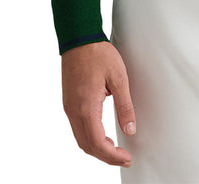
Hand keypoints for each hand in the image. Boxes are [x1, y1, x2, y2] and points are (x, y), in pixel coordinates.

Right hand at [61, 40, 135, 166]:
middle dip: (105, 156)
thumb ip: (125, 106)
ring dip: (96, 148)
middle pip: (87, 146)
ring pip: (80, 138)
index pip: (97, 143)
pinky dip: (89, 137)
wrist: (79, 39)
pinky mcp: (68, 103)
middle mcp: (74, 111)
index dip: (112, 156)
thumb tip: (130, 129)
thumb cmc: (99, 55)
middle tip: (123, 157)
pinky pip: (77, 128)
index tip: (126, 158)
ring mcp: (69, 107)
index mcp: (87, 107)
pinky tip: (102, 134)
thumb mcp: (119, 78)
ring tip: (115, 149)